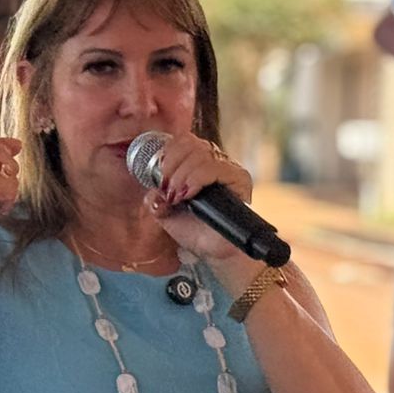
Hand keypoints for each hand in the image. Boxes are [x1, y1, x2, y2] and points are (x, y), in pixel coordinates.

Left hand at [146, 134, 252, 260]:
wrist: (213, 252)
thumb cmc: (194, 231)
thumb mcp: (165, 213)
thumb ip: (155, 199)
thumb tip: (153, 192)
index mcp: (197, 164)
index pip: (183, 140)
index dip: (167, 154)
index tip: (160, 177)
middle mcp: (214, 161)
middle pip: (190, 142)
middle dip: (172, 164)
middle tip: (167, 188)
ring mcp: (228, 168)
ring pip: (201, 153)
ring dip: (182, 175)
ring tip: (178, 196)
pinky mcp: (239, 179)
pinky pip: (216, 167)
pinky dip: (197, 178)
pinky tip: (190, 194)